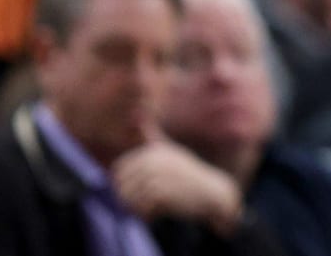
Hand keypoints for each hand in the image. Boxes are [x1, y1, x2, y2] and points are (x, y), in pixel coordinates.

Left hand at [110, 140, 241, 232]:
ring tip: (149, 209)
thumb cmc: (187, 174)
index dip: (123, 184)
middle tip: (143, 204)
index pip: (119, 170)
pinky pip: (140, 207)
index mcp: (152, 152)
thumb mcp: (169, 151)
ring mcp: (158, 176)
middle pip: (120, 185)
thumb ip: (151, 137)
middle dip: (126, 198)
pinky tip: (156, 214)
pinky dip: (144, 214)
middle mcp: (153, 161)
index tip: (138, 192)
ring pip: (127, 198)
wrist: (211, 192)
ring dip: (135, 208)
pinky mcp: (163, 192)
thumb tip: (138, 117)